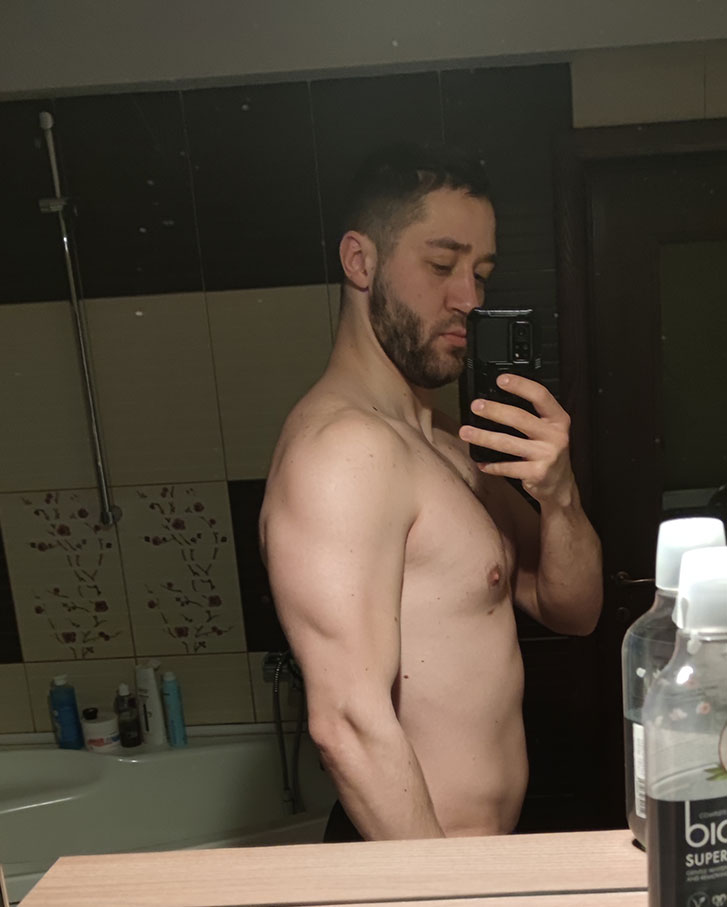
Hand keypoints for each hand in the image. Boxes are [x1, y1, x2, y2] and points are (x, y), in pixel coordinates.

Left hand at [458, 373, 574, 504]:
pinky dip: (492, 465)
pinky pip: (507, 467)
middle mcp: (555, 436)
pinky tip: (480, 462)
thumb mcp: (548, 431)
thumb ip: (532, 416)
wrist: (560, 486)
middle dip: (494, 411)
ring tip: (465, 432)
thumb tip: (496, 400)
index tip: (501, 379)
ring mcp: (547, 455)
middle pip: (520, 418)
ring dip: (483, 437)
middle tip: (475, 406)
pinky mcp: (536, 474)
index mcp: (558, 420)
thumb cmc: (548, 453)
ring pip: (508, 443)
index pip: (540, 396)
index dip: (520, 385)